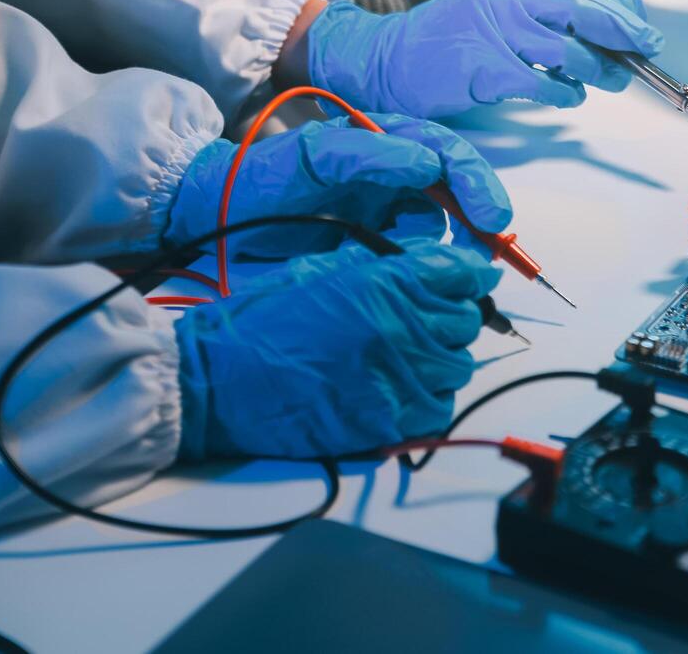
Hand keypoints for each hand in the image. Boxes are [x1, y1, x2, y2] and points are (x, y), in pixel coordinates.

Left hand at [163, 114, 510, 258]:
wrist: (214, 218)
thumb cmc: (259, 179)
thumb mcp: (311, 158)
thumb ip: (370, 153)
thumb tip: (429, 166)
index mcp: (383, 141)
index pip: (446, 155)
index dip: (475, 184)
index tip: (490, 219)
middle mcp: (390, 172)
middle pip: (453, 192)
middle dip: (475, 220)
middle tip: (487, 254)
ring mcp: (381, 207)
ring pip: (436, 229)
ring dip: (441, 248)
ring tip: (424, 265)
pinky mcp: (371, 241)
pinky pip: (408, 255)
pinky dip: (412, 266)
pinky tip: (396, 273)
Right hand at [174, 242, 499, 458]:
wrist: (214, 380)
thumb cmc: (259, 320)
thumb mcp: (323, 270)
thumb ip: (381, 267)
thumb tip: (426, 266)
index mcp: (382, 281)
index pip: (460, 271)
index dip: (471, 273)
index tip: (473, 278)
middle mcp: (398, 327)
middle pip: (466, 320)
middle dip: (455, 315)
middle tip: (433, 319)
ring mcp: (395, 377)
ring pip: (458, 365)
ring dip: (443, 358)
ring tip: (413, 356)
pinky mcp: (385, 421)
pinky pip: (439, 408)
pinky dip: (432, 398)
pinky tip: (407, 389)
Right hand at [308, 0, 663, 118]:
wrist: (393, 59)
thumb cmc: (452, 36)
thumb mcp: (499, 1)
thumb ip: (545, 4)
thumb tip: (606, 24)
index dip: (622, 0)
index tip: (639, 22)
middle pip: (588, 9)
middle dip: (626, 33)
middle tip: (646, 50)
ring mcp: (499, 29)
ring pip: (572, 51)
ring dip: (600, 71)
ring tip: (611, 81)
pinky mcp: (489, 67)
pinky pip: (546, 84)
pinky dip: (566, 94)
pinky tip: (567, 97)